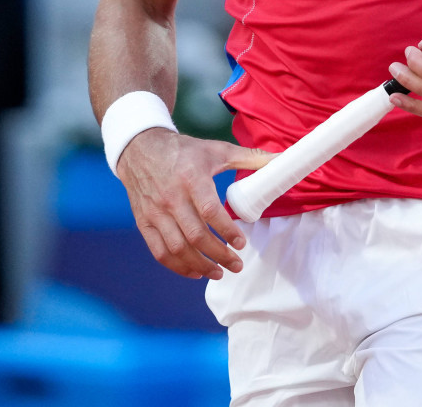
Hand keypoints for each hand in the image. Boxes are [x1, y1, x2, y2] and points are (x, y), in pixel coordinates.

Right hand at [117, 128, 274, 280]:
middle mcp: (170, 197)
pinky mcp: (144, 222)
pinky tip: (194, 271)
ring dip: (200, 265)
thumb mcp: (216, 149)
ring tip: (219, 273)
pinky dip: (177, 266)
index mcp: (191, 177)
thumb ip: (249, 157)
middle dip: (218, 255)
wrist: (141, 149)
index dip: (227, 231)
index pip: (209, 211)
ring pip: (177, 248)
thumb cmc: (184, 151)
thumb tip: (280, 159)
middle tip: (237, 265)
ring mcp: (155, 212)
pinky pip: (159, 252)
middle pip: (195, 236)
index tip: (241, 243)